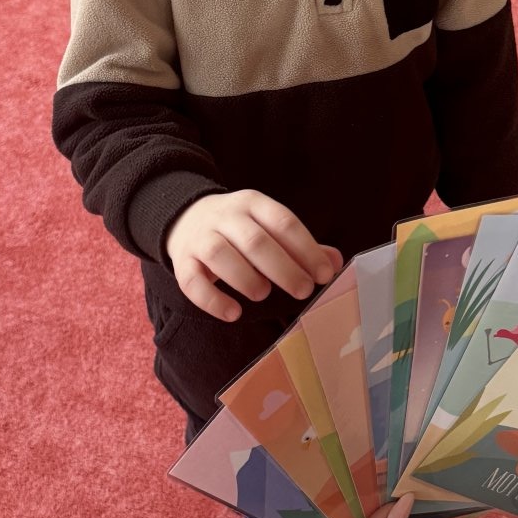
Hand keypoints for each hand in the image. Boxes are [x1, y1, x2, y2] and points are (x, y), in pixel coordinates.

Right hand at [165, 190, 342, 322]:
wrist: (184, 217)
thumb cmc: (239, 229)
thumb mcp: (268, 226)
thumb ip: (300, 245)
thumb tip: (335, 261)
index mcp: (253, 204)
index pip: (283, 222)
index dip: (306, 249)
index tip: (324, 274)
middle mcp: (225, 216)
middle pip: (254, 240)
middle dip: (282, 267)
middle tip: (303, 290)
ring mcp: (201, 238)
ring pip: (220, 255)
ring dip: (245, 277)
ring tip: (264, 294)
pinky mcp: (182, 261)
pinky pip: (192, 281)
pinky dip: (212, 299)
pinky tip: (233, 312)